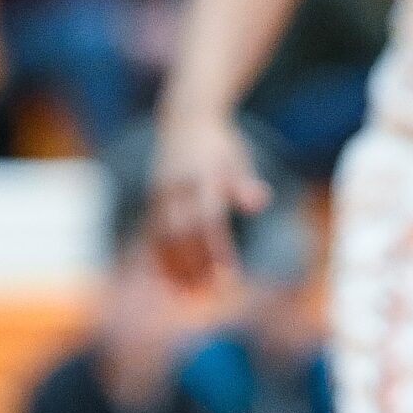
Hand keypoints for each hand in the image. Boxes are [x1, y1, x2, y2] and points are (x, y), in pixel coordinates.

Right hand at [148, 109, 272, 286]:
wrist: (185, 117)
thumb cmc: (220, 144)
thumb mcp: (237, 157)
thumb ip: (244, 183)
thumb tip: (259, 202)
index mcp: (202, 176)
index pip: (209, 219)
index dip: (217, 250)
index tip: (228, 277)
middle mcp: (178, 185)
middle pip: (184, 232)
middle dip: (195, 264)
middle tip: (210, 294)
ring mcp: (161, 191)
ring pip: (164, 234)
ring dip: (175, 265)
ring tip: (189, 295)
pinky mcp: (153, 197)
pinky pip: (153, 231)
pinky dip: (160, 256)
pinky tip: (169, 279)